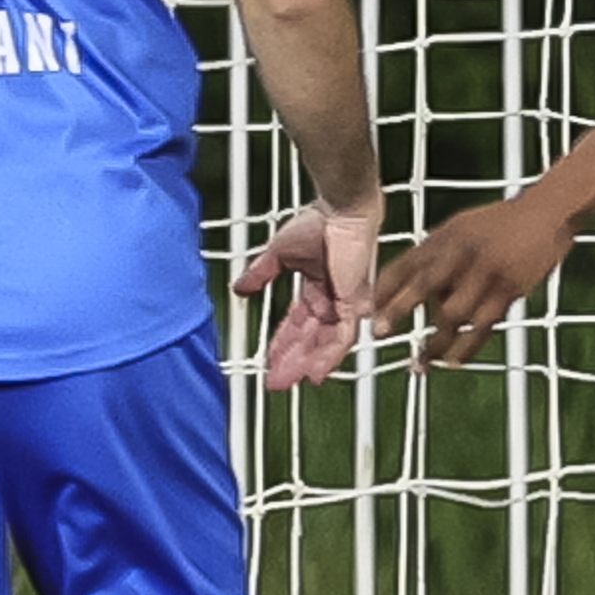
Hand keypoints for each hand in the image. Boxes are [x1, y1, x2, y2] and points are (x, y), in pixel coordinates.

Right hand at [232, 195, 382, 392]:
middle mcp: (332, 300)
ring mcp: (345, 304)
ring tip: (288, 381)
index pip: (296, 325)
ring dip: (306, 364)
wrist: (340, 211)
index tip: (268, 362)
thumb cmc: (318, 223)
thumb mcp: (278, 254)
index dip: (282, 344)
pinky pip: (342, 337)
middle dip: (291, 362)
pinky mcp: (355, 304)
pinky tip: (315, 372)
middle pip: (310, 340)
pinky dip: (328, 356)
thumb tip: (239, 289)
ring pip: (325, 344)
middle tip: (275, 383)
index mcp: (316, 289)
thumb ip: (260, 275)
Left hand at [368, 195, 577, 369]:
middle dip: (397, 311)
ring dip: (435, 341)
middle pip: (422, 286)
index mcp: (442, 239)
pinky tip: (454, 361)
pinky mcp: (510, 289)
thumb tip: (417, 289)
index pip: (403, 265)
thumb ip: (436, 255)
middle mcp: (458, 255)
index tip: (367, 311)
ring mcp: (485, 273)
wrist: (547, 212)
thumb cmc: (501, 221)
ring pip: (453, 313)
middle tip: (379, 333)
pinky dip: (468, 346)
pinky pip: (484, 324)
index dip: (382, 290)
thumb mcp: (459, 227)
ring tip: (421, 363)